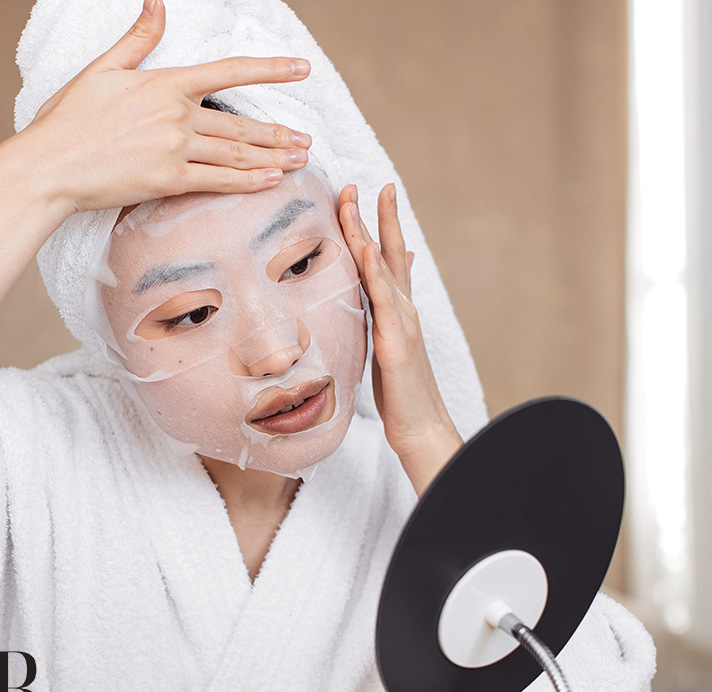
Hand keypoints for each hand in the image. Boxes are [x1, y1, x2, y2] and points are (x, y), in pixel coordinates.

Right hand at [10, 0, 313, 216]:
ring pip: (235, 154)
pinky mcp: (167, 181)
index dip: (270, 69)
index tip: (300, 68)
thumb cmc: (69, 119)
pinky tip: (271, 181)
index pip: (228, 73)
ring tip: (299, 161)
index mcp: (165, 84)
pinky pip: (217, 182)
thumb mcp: (102, 69)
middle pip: (240, 126)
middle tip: (307, 141)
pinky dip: (247, 182)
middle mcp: (176, 116)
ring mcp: (173, 150)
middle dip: (278, 134)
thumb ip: (138, 39)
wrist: (49, 166)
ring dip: (272, 158)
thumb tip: (157, 3)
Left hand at [338, 182, 462, 494]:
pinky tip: (365, 251)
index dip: (373, 226)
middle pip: (385, 253)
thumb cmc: (400, 390)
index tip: (359, 194)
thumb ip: (384, 316)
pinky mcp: (396, 343)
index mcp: (396, 310)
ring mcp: (401, 323)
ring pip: (382, 269)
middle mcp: (401, 309)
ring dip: (368, 233)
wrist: (419, 426)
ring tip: (356, 201)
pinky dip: (374, 274)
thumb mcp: (388, 345)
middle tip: (356, 182)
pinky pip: (383, 302)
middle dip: (373, 216)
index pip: (382, 259)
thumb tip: (379, 296)